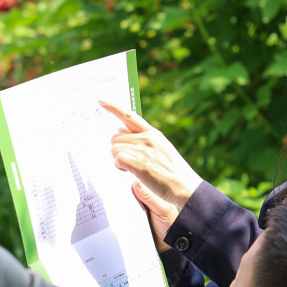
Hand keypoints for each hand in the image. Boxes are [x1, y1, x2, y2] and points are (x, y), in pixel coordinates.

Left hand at [100, 100, 203, 243]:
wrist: (185, 187)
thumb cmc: (172, 172)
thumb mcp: (161, 149)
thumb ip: (142, 139)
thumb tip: (120, 130)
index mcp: (153, 133)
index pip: (130, 115)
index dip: (113, 107)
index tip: (101, 100)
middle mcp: (148, 138)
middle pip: (115, 138)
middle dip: (118, 149)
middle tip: (129, 161)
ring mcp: (144, 150)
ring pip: (114, 149)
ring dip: (118, 159)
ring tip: (132, 168)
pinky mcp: (140, 163)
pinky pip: (117, 159)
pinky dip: (119, 166)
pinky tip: (128, 172)